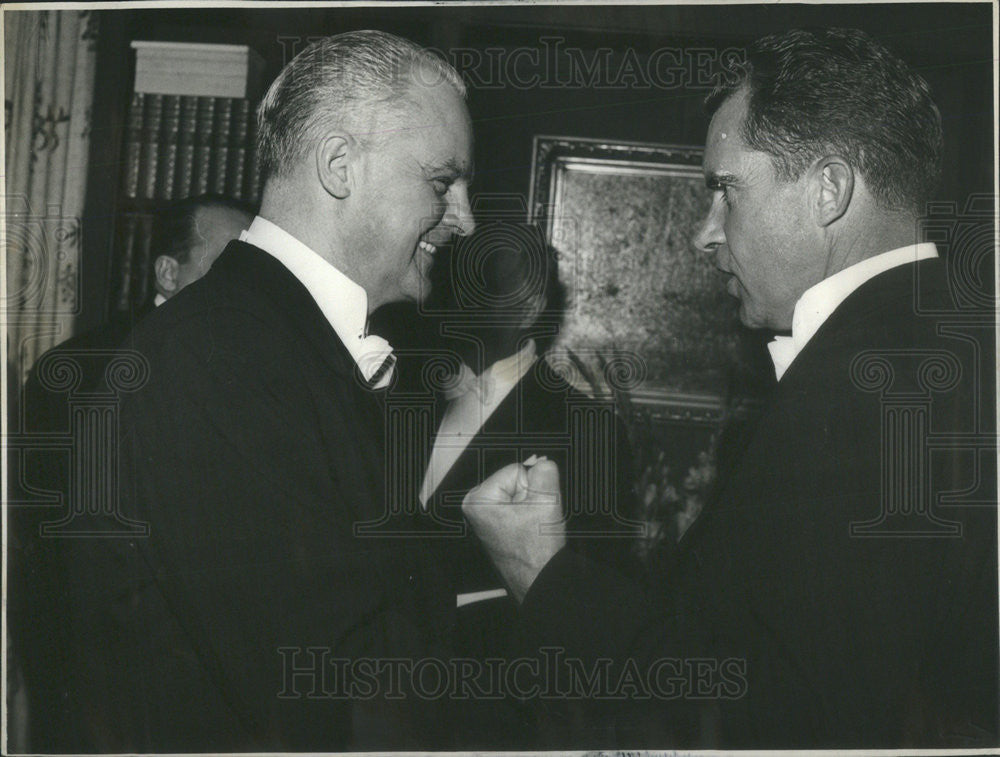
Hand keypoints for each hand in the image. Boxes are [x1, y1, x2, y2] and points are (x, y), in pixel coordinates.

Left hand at [462, 456, 565, 602]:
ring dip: (531, 506)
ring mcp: (484, 515)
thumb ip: (545, 471)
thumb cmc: (537, 552)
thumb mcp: (547, 501)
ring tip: (531, 528)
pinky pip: (518, 505)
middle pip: (516, 480)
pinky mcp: (496, 523)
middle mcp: (475, 506)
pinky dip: (529, 514)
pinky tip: (529, 532)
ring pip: (520, 492)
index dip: (532, 488)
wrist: (539, 582)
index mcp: (478, 499)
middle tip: (533, 521)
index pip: (517, 469)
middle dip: (531, 496)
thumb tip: (542, 461)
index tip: (533, 512)